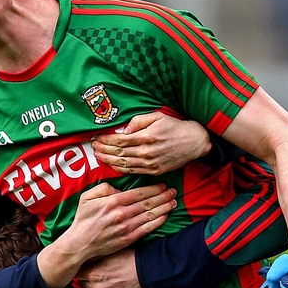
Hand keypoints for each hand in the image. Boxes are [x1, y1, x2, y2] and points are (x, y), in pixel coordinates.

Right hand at [38, 183, 176, 287]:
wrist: (80, 243)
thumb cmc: (83, 218)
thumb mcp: (87, 197)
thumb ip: (104, 188)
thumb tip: (120, 190)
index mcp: (113, 201)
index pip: (138, 193)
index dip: (153, 188)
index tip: (162, 185)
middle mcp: (122, 214)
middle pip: (148, 203)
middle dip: (163, 196)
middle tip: (173, 191)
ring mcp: (126, 227)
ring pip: (150, 215)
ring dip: (164, 207)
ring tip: (173, 202)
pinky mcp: (128, 238)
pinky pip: (147, 228)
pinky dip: (158, 221)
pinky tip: (165, 216)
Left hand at [77, 249, 144, 287]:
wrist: (146, 271)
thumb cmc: (130, 259)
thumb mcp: (110, 253)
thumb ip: (95, 258)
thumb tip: (87, 259)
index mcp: (93, 273)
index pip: (78, 274)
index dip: (82, 270)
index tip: (86, 268)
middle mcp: (96, 286)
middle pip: (84, 284)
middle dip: (88, 279)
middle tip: (97, 273)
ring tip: (102, 282)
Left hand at [92, 112, 210, 174]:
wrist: (194, 142)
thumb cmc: (175, 127)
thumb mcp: (157, 116)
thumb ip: (139, 122)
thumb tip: (124, 130)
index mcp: (147, 137)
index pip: (120, 140)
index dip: (106, 140)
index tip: (97, 137)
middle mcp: (147, 152)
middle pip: (119, 152)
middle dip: (104, 150)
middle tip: (93, 147)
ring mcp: (150, 164)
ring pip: (123, 163)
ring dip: (108, 160)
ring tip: (99, 156)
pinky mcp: (154, 171)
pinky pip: (133, 171)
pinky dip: (120, 169)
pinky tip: (112, 165)